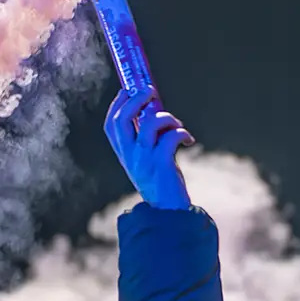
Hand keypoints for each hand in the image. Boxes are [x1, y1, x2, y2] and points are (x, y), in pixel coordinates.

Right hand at [104, 86, 193, 209]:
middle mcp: (129, 155)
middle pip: (123, 119)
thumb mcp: (146, 160)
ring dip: (167, 117)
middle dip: (136, 99)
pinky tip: (189, 140)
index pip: (111, 124)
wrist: (169, 211)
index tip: (128, 89)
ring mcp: (144, 160)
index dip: (118, 104)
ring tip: (177, 125)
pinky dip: (182, 133)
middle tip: (150, 91)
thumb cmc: (162, 182)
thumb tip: (155, 112)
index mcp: (123, 154)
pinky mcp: (161, 164)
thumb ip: (146, 140)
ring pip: (149, 124)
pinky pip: (171, 137)